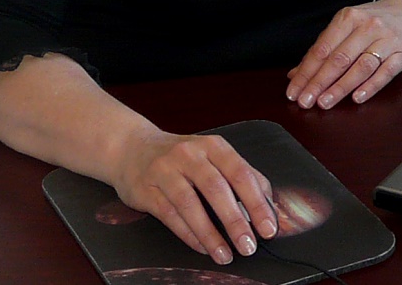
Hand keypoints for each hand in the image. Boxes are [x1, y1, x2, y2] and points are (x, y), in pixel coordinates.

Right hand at [112, 128, 277, 264]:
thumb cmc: (182, 158)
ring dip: (210, 233)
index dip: (256, 202)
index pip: (240, 173)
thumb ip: (241, 176)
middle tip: (248, 246)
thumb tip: (269, 205)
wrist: (132, 149)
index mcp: (213, 146)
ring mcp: (166, 170)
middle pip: (216, 188)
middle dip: (235, 221)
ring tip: (226, 255)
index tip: (268, 228)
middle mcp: (189, 154)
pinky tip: (203, 248)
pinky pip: (170, 215)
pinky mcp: (146, 189)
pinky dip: (188, 234)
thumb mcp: (213, 157)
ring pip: (190, 204)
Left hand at [285, 0, 401, 109]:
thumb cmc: (375, 21)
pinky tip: (357, 97)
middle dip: (319, 82)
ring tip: (325, 102)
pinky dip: (370, 86)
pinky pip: (385, 72)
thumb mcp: (347, 26)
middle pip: (339, 58)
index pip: (322, 48)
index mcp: (348, 18)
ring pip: (360, 66)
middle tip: (305, 101)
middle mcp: (367, 27)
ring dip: (341, 87)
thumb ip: (324, 48)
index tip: (294, 90)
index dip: (306, 72)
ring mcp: (387, 40)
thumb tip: (296, 73)